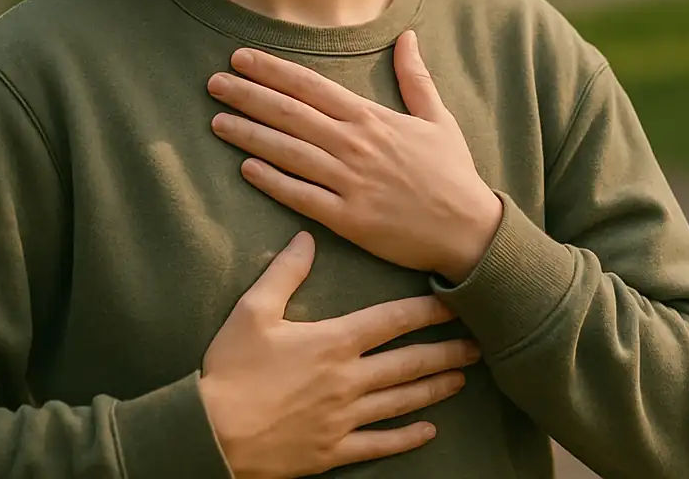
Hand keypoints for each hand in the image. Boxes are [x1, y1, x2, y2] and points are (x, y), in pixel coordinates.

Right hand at [199, 231, 478, 478]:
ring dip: (435, 388)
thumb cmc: (229, 370)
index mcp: (333, 342)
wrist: (210, 432)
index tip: (456, 300)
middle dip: (446, 350)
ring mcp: (344, 418)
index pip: (392, 320)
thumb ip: (284, 273)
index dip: (428, 309)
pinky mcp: (333, 450)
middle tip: (478, 344)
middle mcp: (348, 379)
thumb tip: (307, 238)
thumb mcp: (252, 312)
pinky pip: (379, 444)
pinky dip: (407, 438)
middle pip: (409, 362)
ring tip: (462, 379)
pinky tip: (429, 431)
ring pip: (402, 401)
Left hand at [207, 29, 502, 282]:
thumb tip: (407, 36)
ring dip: (250, 135)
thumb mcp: (438, 118)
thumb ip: (415, 78)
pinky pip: (301, 197)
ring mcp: (349, 182)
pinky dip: (272, 182)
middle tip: (214, 82)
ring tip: (218, 121)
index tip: (242, 58)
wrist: (468, 230)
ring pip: (289, 153)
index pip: (312, 87)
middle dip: (249, 95)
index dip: (274, 71)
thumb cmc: (452, 173)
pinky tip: (246, 169)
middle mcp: (355, 145)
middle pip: (291, 114)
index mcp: (372, 119)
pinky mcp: (347, 218)